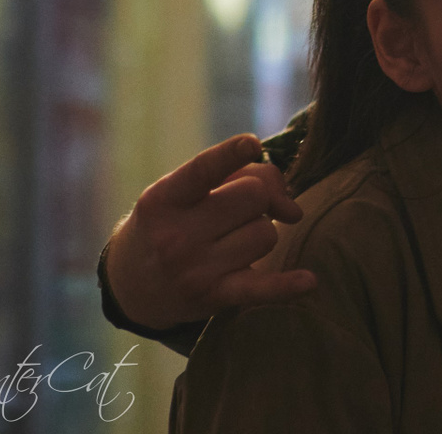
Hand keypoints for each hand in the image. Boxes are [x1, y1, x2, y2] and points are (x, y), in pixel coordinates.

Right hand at [105, 134, 316, 330]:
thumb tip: (293, 211)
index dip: (230, 155)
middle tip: (238, 209)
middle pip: (254, 196)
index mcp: (163, 199)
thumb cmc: (171, 221)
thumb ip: (238, 177)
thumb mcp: (183, 191)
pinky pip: (260, 289)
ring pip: (267, 233)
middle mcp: (174, 236)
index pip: (201, 171)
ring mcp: (194, 270)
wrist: (132, 284)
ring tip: (231, 240)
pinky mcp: (214, 298)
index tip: (252, 144)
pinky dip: (286, 286)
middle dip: (258, 196)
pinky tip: (310, 282)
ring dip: (261, 232)